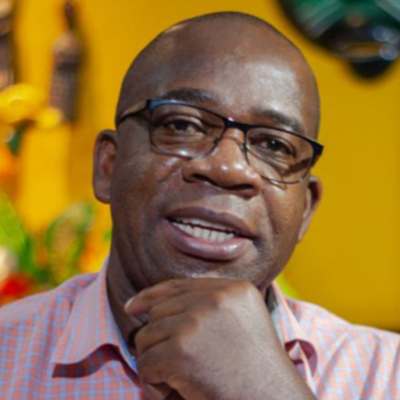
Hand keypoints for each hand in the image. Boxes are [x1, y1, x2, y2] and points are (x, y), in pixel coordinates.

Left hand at [125, 279, 315, 399]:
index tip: (131, 306)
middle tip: (175, 364)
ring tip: (176, 380)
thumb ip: (209, 304)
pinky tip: (171, 391)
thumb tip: (154, 302)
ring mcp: (196, 322)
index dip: (151, 295)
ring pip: (147, 335)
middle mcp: (215, 298)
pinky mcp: (180, 351)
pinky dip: (152, 382)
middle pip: (159, 311)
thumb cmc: (255, 370)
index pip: (179, 285)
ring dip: (154, 361)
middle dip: (158, 339)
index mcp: (234, 289)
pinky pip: (145, 362)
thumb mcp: (242, 321)